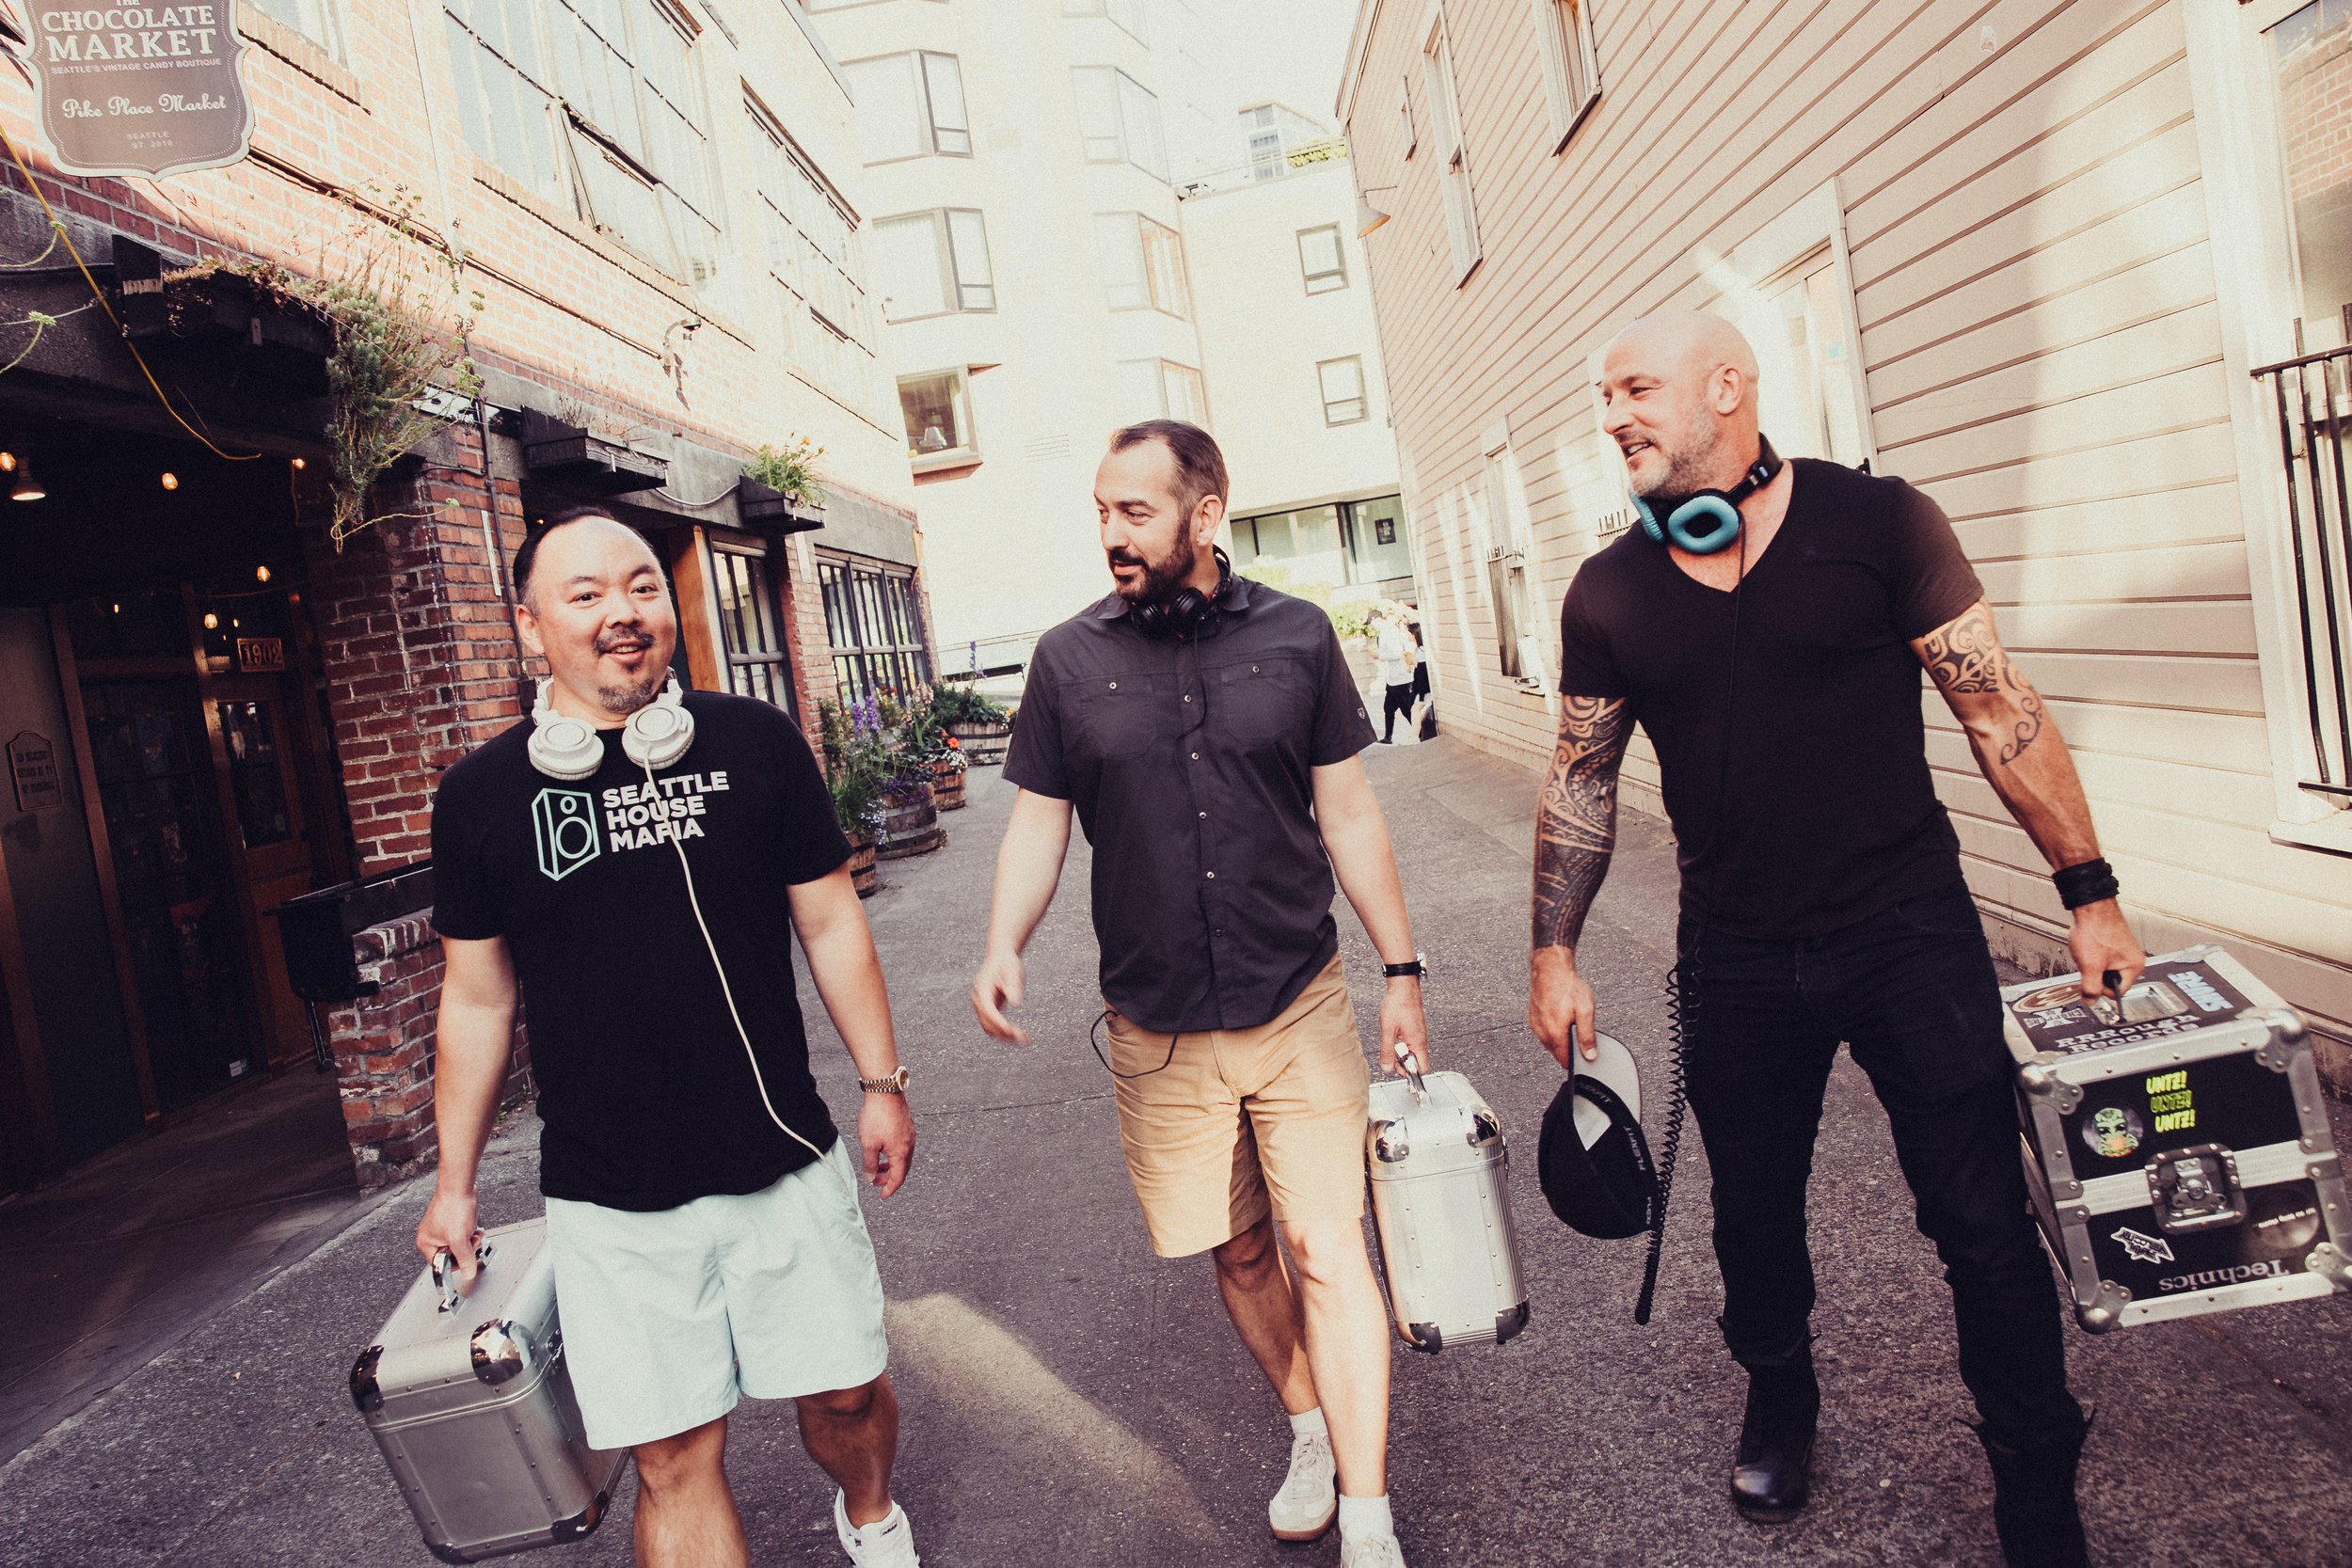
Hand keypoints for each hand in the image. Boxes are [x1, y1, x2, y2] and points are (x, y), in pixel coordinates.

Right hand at [415, 1185, 481, 1288]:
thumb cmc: (453, 1208)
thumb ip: (464, 1259)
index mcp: (425, 1243)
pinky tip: (474, 1226)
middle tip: (471, 1241)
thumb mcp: (460, 1240)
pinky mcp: (450, 1221)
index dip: (456, 1264)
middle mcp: (430, 1236)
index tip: (467, 1260)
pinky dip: (469, 1232)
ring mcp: (440, 1228)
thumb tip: (468, 1273)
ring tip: (474, 1232)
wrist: (459, 1186)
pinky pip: (461, 1233)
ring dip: (469, 1240)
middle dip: (465, 1248)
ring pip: (458, 1243)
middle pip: (451, 1254)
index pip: (440, 1265)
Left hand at [858, 1093, 914, 1198]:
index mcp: (901, 1152)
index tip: (882, 1196)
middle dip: (889, 1177)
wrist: (885, 1090)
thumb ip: (870, 1164)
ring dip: (890, 1165)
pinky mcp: (907, 1126)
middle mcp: (909, 1145)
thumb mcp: (869, 1144)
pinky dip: (893, 1154)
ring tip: (877, 1165)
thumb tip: (871, 1178)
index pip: (898, 1177)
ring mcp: (910, 1135)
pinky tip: (882, 1148)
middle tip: (875, 1180)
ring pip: (902, 1157)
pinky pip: (902, 1147)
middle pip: (902, 1168)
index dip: (889, 1189)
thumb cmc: (877, 1116)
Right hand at [971, 948, 1028, 1042]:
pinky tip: (1018, 1034)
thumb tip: (1016, 1002)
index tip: (1012, 1031)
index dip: (999, 1023)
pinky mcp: (988, 1009)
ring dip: (1004, 1036)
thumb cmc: (1007, 962)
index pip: (988, 1011)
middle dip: (1004, 1033)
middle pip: (987, 1023)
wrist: (1000, 956)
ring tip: (1024, 1039)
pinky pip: (993, 1025)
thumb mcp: (1013, 971)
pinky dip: (1004, 1032)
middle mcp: (978, 1000)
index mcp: (982, 989)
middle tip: (1024, 1038)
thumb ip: (1013, 986)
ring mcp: (982, 1005)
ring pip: (989, 1028)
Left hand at [1380, 976, 1428, 1075]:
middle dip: (1402, 1062)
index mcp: (1418, 1043)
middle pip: (1416, 1062)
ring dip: (1400, 1051)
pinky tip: (1392, 1035)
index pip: (1422, 1068)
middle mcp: (1421, 1040)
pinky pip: (1409, 1042)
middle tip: (1389, 1056)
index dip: (1410, 1072)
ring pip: (1411, 1051)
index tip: (1397, 1069)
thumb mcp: (1388, 1030)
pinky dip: (1401, 1043)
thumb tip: (1387, 1069)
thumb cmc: (1397, 1005)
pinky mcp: (1415, 1028)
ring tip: (1390, 1042)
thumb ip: (1387, 1051)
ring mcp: (1419, 1033)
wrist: (1403, 986)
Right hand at [1530, 947, 1598, 1067]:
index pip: (1564, 1060)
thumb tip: (1590, 1054)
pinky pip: (1544, 1032)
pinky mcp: (1532, 1019)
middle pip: (1557, 1053)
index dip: (1575, 1061)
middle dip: (1568, 1049)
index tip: (1583, 1057)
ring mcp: (1535, 1025)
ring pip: (1550, 1043)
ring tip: (1569, 1022)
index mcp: (1555, 1033)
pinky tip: (1560, 1017)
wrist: (1550, 968)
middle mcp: (1542, 1032)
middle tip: (1579, 1034)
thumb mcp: (1585, 1010)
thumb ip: (1587, 1036)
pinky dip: (1552, 1030)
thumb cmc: (1567, 986)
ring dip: (1560, 1039)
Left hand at [2068, 899, 2145, 999]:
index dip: (2100, 989)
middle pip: (2110, 981)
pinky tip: (2089, 946)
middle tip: (2089, 962)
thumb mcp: (2090, 965)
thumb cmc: (2096, 930)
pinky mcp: (2114, 945)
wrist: (2092, 906)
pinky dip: (2093, 956)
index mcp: (2134, 967)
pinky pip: (2102, 959)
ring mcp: (2124, 952)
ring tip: (2089, 951)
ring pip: (2104, 970)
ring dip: (2093, 965)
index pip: (2117, 993)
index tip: (2091, 980)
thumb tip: (2091, 1001)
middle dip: (2096, 975)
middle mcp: (2132, 960)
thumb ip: (2091, 987)